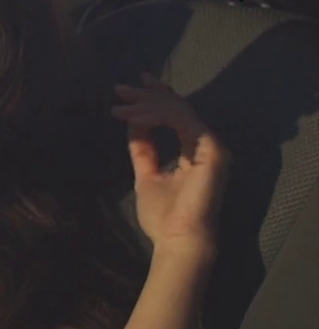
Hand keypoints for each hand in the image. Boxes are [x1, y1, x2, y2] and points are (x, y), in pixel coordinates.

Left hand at [112, 74, 227, 256]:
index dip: (156, 97)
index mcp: (194, 150)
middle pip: (177, 107)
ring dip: (146, 105)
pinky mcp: (211, 149)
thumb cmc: (164, 216)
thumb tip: (133, 125)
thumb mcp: (146, 175)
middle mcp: (205, 144)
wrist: (178, 240)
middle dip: (147, 95)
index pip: (176, 115)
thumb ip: (143, 150)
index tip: (131, 88)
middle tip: (120, 88)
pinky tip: (134, 117)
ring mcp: (211, 146)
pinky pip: (182, 121)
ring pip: (177, 110)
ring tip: (119, 106)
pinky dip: (156, 116)